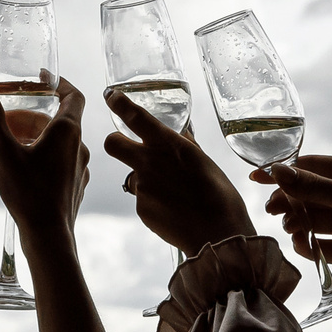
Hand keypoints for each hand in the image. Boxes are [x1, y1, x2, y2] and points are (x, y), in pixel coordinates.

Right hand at [0, 70, 87, 257]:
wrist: (49, 237)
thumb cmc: (28, 193)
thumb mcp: (3, 151)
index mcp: (68, 131)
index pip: (73, 95)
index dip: (59, 83)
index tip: (42, 79)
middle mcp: (79, 147)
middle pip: (60, 120)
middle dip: (34, 116)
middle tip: (8, 119)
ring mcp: (80, 169)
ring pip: (60, 143)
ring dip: (38, 137)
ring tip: (12, 144)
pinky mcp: (74, 187)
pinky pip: (61, 163)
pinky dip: (44, 157)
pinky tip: (24, 170)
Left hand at [102, 86, 254, 253]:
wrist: (217, 234)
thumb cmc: (220, 196)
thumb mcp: (205, 162)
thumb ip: (186, 146)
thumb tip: (181, 134)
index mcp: (168, 144)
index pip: (134, 116)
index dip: (119, 103)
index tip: (112, 97)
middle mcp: (149, 162)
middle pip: (111, 144)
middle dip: (116, 142)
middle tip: (127, 148)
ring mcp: (142, 187)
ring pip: (131, 176)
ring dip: (144, 179)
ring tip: (171, 192)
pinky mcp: (141, 209)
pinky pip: (142, 200)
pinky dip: (154, 202)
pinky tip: (174, 209)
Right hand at [254, 157, 331, 293]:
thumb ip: (310, 186)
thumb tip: (275, 171)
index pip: (312, 166)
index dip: (285, 171)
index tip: (258, 177)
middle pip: (307, 194)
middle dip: (288, 201)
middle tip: (271, 208)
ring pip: (310, 220)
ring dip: (296, 222)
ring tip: (291, 227)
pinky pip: (318, 245)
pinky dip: (307, 245)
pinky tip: (302, 245)